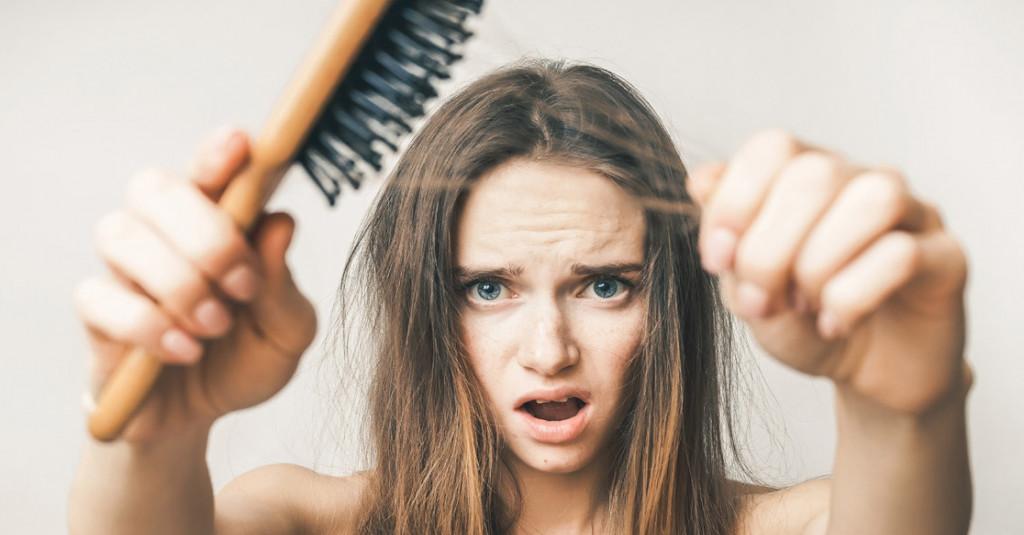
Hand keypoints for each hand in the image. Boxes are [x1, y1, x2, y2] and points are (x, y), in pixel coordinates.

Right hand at [74, 126, 317, 442]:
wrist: (201, 417)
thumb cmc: (245, 357)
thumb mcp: (286, 331)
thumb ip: (284, 284)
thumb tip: (281, 223)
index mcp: (216, 219)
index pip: (209, 168)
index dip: (217, 151)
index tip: (240, 145)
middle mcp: (163, 230)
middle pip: (155, 187)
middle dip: (206, 233)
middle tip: (243, 285)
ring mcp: (124, 267)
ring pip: (123, 236)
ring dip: (178, 282)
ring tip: (217, 325)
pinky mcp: (97, 313)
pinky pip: (103, 299)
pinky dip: (151, 326)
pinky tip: (187, 351)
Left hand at [687, 130, 970, 413]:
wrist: (862, 376)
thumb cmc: (802, 323)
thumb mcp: (744, 286)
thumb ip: (724, 235)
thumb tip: (701, 179)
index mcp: (805, 176)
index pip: (772, 148)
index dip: (735, 203)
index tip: (717, 261)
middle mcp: (859, 180)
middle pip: (815, 173)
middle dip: (770, 248)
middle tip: (761, 301)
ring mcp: (911, 213)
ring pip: (871, 200)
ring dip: (819, 264)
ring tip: (804, 306)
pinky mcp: (947, 256)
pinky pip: (902, 254)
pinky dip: (853, 295)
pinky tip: (836, 323)